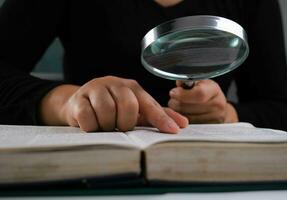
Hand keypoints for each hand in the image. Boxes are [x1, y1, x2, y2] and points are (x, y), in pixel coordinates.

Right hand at [40, 76, 187, 132]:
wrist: (79, 103)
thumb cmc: (112, 107)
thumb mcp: (135, 110)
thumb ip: (156, 115)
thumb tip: (182, 124)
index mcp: (132, 87)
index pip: (150, 104)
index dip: (161, 118)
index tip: (173, 131)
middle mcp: (115, 83)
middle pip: (128, 106)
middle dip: (125, 123)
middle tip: (120, 126)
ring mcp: (95, 89)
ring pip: (107, 111)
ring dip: (107, 125)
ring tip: (105, 125)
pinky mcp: (79, 98)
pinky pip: (88, 117)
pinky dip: (92, 126)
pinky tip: (92, 124)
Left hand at [168, 80, 237, 123]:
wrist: (218, 109)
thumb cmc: (207, 93)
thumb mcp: (199, 82)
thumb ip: (188, 81)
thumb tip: (179, 83)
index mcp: (214, 90)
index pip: (199, 94)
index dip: (183, 94)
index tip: (173, 92)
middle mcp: (217, 106)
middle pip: (188, 107)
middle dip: (176, 102)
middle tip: (174, 99)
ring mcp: (213, 119)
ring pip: (185, 117)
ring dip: (177, 112)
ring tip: (179, 106)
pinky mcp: (207, 129)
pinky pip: (187, 125)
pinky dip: (181, 120)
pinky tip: (183, 114)